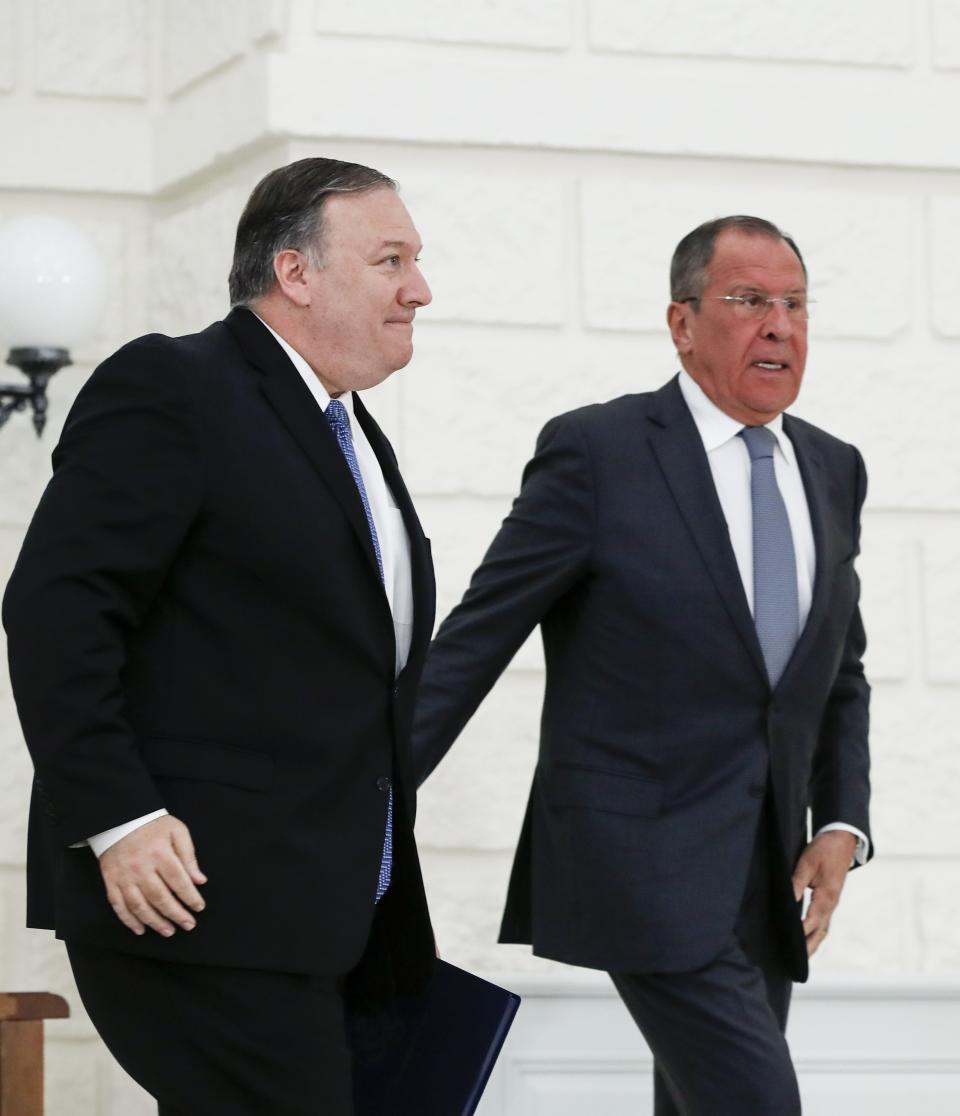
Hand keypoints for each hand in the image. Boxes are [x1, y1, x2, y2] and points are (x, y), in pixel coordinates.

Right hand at [99, 815, 206, 936]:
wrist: (120, 819)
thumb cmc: (153, 826)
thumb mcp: (177, 831)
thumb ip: (188, 855)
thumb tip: (199, 880)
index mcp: (159, 853)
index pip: (178, 880)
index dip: (190, 896)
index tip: (199, 907)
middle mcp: (140, 867)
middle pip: (160, 897)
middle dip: (176, 914)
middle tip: (188, 925)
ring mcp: (123, 876)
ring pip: (139, 905)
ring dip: (155, 922)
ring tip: (168, 931)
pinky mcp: (111, 881)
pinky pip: (118, 905)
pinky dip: (129, 920)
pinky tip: (141, 930)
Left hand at [791, 830, 855, 956]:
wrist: (842, 841)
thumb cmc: (824, 850)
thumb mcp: (807, 863)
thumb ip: (796, 882)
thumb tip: (788, 900)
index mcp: (826, 896)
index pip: (812, 921)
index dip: (801, 933)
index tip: (790, 945)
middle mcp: (831, 904)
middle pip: (820, 932)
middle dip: (809, 948)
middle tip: (795, 963)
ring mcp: (832, 903)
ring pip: (823, 929)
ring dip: (813, 943)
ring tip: (801, 958)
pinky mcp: (830, 900)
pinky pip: (823, 921)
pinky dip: (816, 933)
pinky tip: (808, 937)